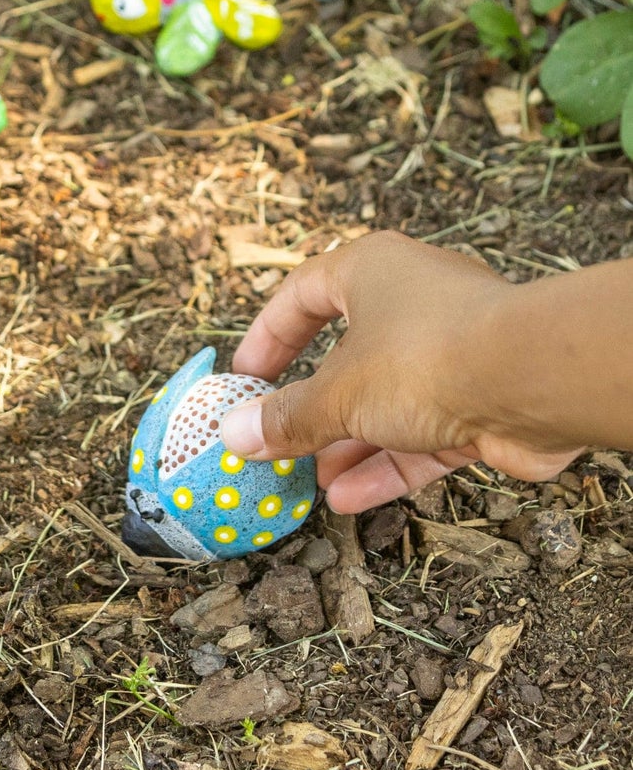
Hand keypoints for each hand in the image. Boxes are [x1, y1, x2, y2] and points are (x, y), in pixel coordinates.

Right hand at [219, 230, 584, 512]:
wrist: (536, 381)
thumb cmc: (425, 357)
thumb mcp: (339, 392)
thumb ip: (287, 417)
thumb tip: (234, 435)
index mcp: (370, 270)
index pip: (302, 295)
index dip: (268, 337)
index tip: (245, 379)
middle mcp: (410, 302)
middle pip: (346, 356)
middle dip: (312, 407)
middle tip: (277, 439)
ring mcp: (450, 353)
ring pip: (385, 401)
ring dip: (346, 444)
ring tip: (309, 482)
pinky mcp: (481, 401)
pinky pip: (421, 433)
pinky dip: (386, 463)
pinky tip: (348, 499)